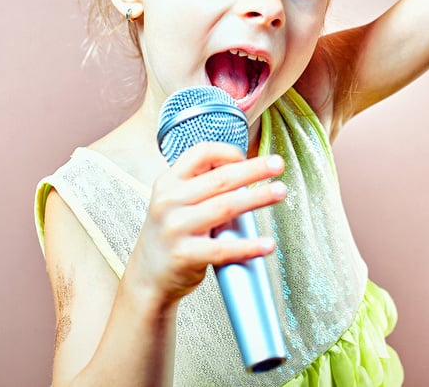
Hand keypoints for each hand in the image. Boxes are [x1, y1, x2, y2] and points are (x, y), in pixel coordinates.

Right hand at [123, 142, 286, 305]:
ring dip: (258, 198)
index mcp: (168, 182)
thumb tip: (246, 169)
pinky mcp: (184, 255)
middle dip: (254, 170)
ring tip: (280, 192)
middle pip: (220, 178)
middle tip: (278, 165)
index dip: (228, 152)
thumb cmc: (172, 234)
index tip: (248, 156)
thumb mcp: (176, 201)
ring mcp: (175, 228)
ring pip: (225, 207)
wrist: (148, 276)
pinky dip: (249, 246)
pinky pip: (223, 249)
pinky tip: (268, 244)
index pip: (200, 153)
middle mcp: (169, 201)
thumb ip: (203, 185)